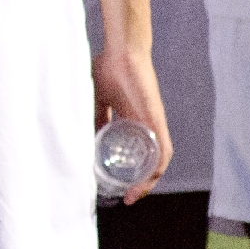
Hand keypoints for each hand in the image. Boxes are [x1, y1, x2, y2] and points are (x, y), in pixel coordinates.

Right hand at [92, 45, 170, 202]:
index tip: (118, 186)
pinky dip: (158, 167)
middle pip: (149, 161)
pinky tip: (148, 180)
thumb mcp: (98, 99)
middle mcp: (146, 125)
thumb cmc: (109, 68)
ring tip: (134, 195)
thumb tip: (85, 135)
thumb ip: (95, 115)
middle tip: (125, 197)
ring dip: (148, 181)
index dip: (130, 172)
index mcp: (133, 121)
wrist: (121, 52)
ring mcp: (153, 123)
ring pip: (158, 160)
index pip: (137, 153)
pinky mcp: (156, 120)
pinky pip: (164, 150)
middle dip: (139, 183)